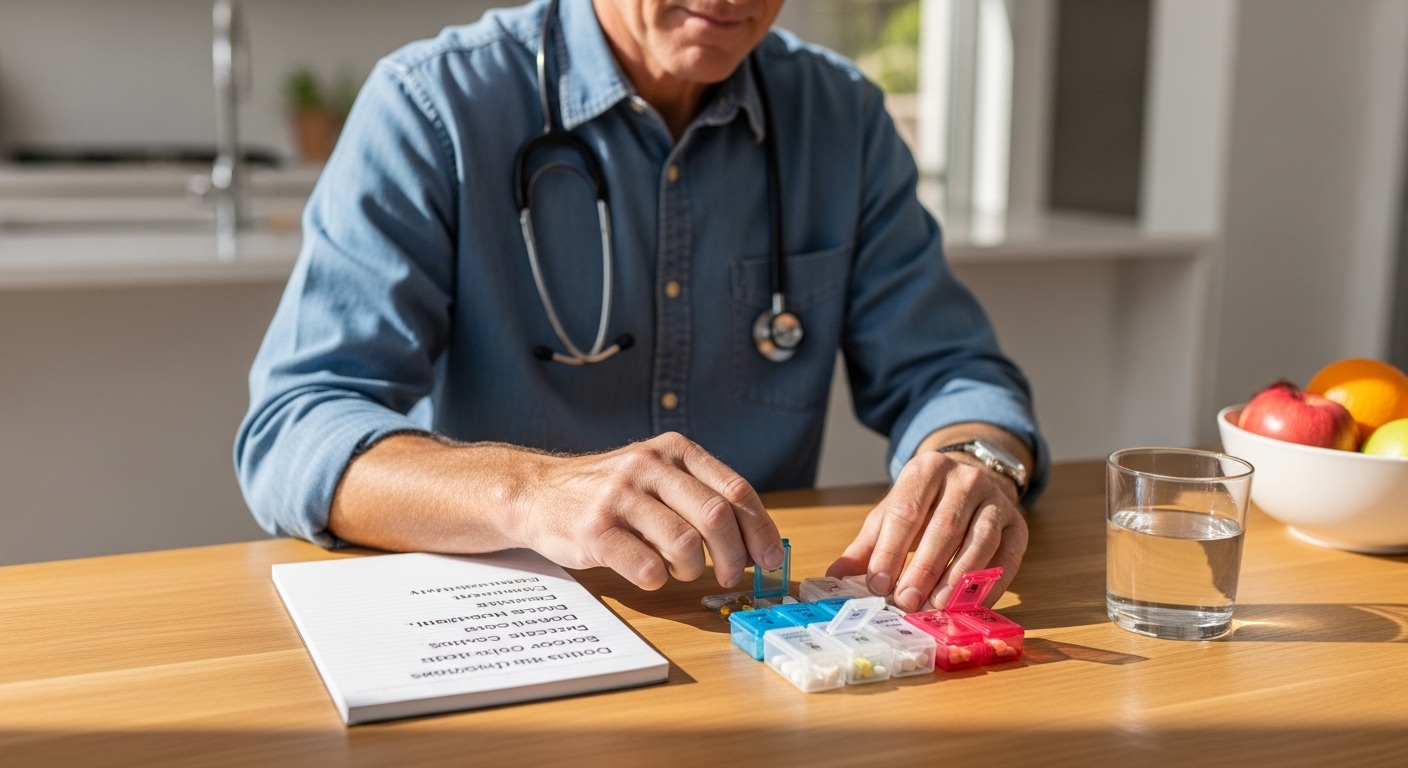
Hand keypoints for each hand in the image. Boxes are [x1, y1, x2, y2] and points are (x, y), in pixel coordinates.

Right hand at [510, 432, 783, 590]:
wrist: (537, 491)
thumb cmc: (610, 492)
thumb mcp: (658, 474)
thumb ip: (702, 496)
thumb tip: (755, 542)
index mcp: (674, 450)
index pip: (735, 490)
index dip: (760, 529)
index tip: (771, 558)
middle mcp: (649, 467)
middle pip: (716, 517)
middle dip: (734, 556)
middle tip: (731, 576)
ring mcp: (620, 497)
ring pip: (684, 544)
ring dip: (692, 570)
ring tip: (680, 572)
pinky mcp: (595, 530)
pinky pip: (645, 566)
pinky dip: (657, 580)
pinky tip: (648, 573)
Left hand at [826, 449, 1027, 611]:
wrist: (970, 482)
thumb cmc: (925, 505)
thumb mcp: (892, 514)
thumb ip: (866, 545)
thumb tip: (835, 578)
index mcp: (927, 469)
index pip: (906, 511)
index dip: (891, 550)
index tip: (878, 584)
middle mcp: (966, 478)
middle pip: (943, 526)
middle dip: (923, 568)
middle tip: (906, 601)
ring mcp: (996, 499)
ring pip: (979, 540)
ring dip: (957, 577)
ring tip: (936, 604)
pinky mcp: (1019, 523)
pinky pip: (1009, 555)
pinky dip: (991, 582)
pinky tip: (970, 603)